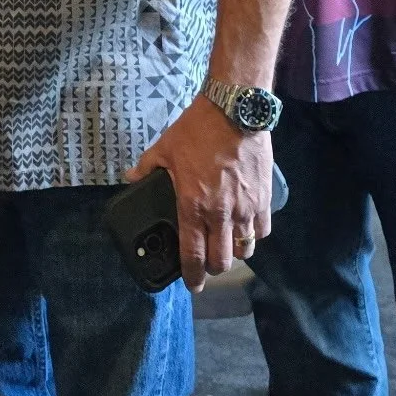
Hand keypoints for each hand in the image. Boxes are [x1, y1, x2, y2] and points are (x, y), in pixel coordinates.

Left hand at [128, 96, 273, 291]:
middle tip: (207, 264)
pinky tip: (246, 227)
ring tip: (227, 246)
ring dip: (235, 253)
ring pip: (245, 249)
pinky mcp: (265, 198)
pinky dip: (254, 234)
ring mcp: (246, 208)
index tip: (192, 286)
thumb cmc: (197, 130)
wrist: (235, 110)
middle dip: (213, 268)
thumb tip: (130, 177)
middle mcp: (221, 214)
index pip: (193, 255)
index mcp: (193, 205)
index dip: (192, 276)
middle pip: (222, 260)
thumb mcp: (164, 148)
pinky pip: (262, 229)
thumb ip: (146, 168)